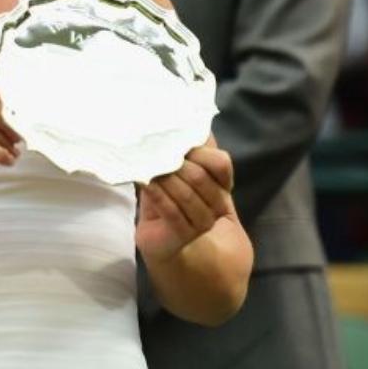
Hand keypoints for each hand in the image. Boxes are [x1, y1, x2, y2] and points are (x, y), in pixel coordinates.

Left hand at [136, 141, 236, 263]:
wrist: (167, 247)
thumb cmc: (168, 206)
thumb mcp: (176, 178)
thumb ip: (184, 155)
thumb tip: (182, 121)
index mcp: (219, 186)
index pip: (221, 164)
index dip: (201, 151)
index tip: (178, 142)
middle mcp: (216, 205)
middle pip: (202, 177)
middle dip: (179, 164)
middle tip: (157, 153)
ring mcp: (203, 223)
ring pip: (188, 195)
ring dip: (167, 179)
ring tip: (149, 167)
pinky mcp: (183, 236)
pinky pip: (173, 213)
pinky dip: (159, 196)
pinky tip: (146, 184)